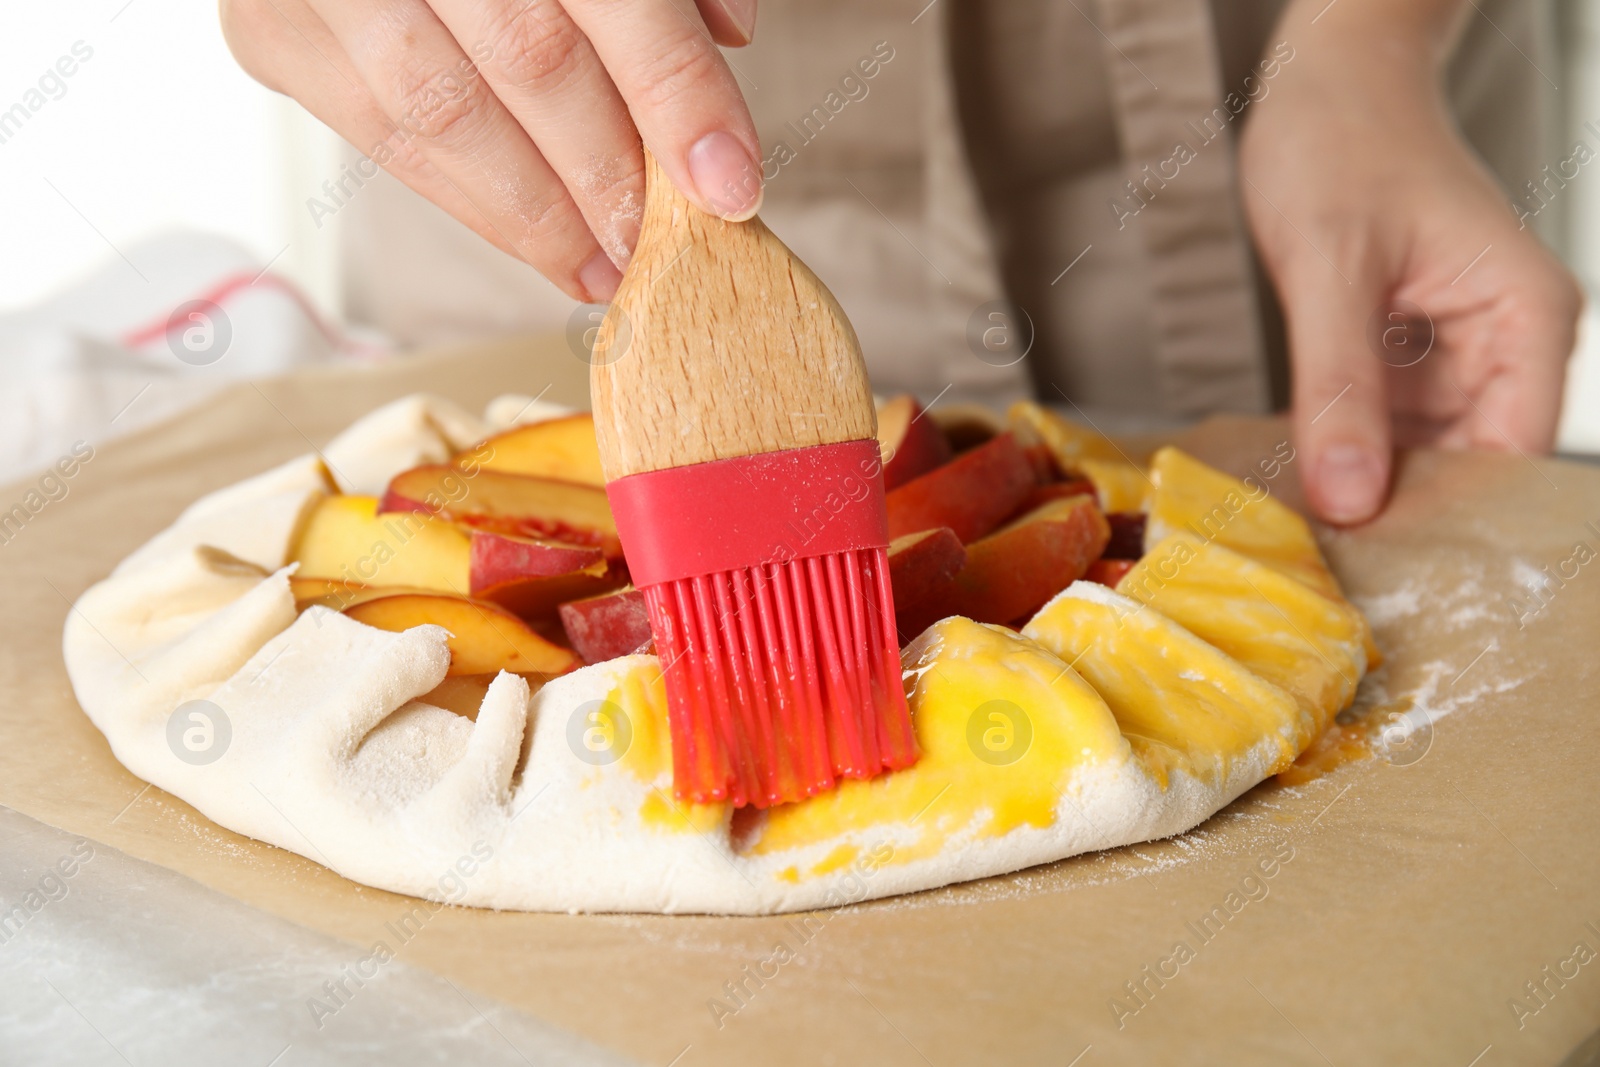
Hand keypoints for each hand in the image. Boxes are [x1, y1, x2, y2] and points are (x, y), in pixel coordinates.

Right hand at [221, 0, 761, 302]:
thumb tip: (729, 34)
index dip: (678, 96)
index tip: (731, 187)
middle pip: (529, 59)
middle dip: (609, 173)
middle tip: (660, 247)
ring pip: (443, 114)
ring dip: (538, 214)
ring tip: (604, 269)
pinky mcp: (269, 28)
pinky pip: (379, 138)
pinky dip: (467, 201)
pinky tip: (534, 239)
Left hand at [1239, 8, 1581, 525]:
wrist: (1325, 80)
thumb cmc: (1341, 141)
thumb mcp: (1329, 265)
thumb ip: (1338, 383)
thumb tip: (1350, 498)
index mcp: (1526, 317)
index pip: (1508, 456)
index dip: (1445, 517)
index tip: (1375, 567)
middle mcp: (1507, 343)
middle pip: (1466, 467)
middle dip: (1400, 513)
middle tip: (1323, 568)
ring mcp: (1457, 353)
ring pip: (1419, 455)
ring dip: (1365, 489)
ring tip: (1301, 536)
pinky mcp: (1408, 356)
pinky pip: (1382, 426)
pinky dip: (1342, 452)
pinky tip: (1294, 482)